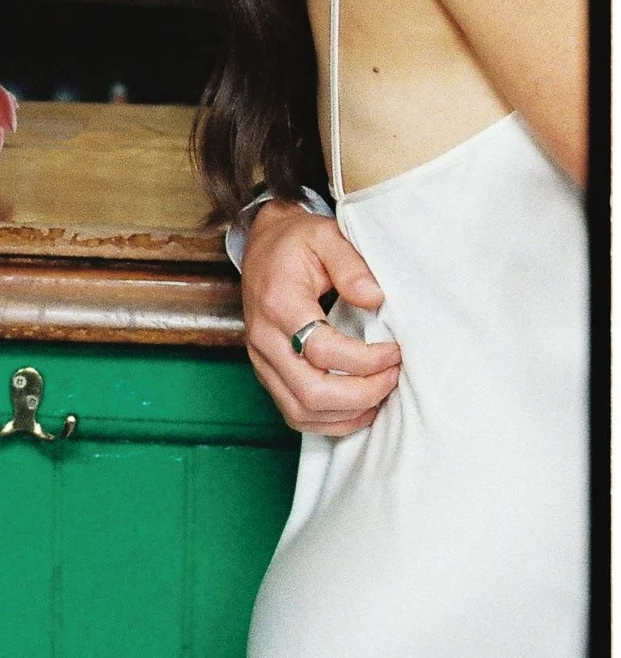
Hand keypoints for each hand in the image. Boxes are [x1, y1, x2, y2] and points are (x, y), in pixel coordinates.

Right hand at [239, 202, 400, 436]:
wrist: (262, 246)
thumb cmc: (296, 242)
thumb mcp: (325, 236)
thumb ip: (351, 265)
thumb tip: (375, 298)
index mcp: (278, 304)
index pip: (322, 349)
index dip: (366, 359)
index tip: (396, 351)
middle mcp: (264, 338)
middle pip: (311, 391)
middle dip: (361, 394)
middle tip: (393, 377)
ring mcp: (262, 360)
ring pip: (301, 410)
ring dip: (348, 412)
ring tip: (381, 394)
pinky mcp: (267, 372)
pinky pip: (294, 413)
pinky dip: (330, 421)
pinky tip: (359, 408)